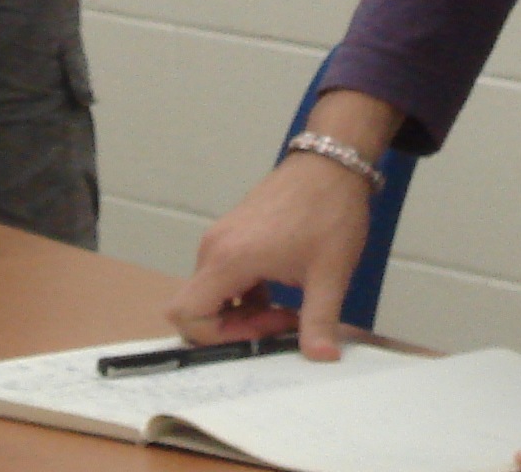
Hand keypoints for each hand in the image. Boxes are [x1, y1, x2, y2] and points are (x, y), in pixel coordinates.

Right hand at [166, 149, 377, 359]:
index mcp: (229, 259)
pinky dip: (244, 291)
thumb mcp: (330, 275)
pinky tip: (280, 290)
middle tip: (280, 324)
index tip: (264, 331)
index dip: (219, 337)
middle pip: (197, 306)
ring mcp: (221, 236)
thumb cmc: (330, 214)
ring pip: (211, 290)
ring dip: (241, 310)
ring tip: (286, 310)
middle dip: (234, 327)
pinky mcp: (233, 230)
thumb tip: (322, 359)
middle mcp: (214, 247)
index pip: (187, 315)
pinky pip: (222, 272)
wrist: (333, 161)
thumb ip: (319, 322)